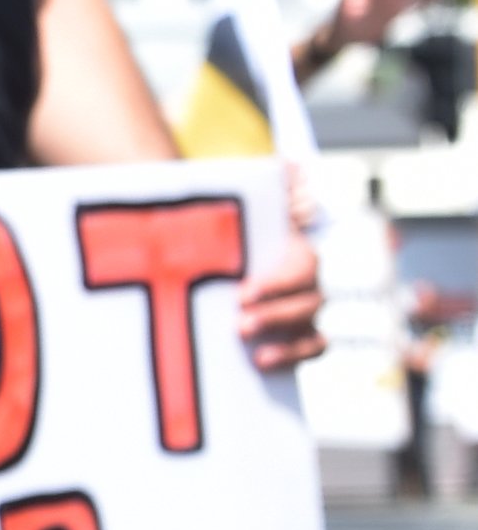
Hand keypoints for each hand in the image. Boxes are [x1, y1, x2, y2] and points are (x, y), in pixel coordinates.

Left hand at [236, 181, 324, 375]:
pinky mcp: (302, 333)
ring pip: (312, 326)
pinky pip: (311, 348)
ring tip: (252, 347)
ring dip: (286, 339)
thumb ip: (270, 187)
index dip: (278, 283)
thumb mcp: (245, 204)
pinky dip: (292, 356)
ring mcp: (310, 308)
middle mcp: (313, 278)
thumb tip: (293, 167)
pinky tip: (263, 363)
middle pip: (307, 299)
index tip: (244, 293)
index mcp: (301, 247)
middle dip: (275, 313)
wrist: (215, 247)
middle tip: (239, 323)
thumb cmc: (233, 227)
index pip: (303, 266)